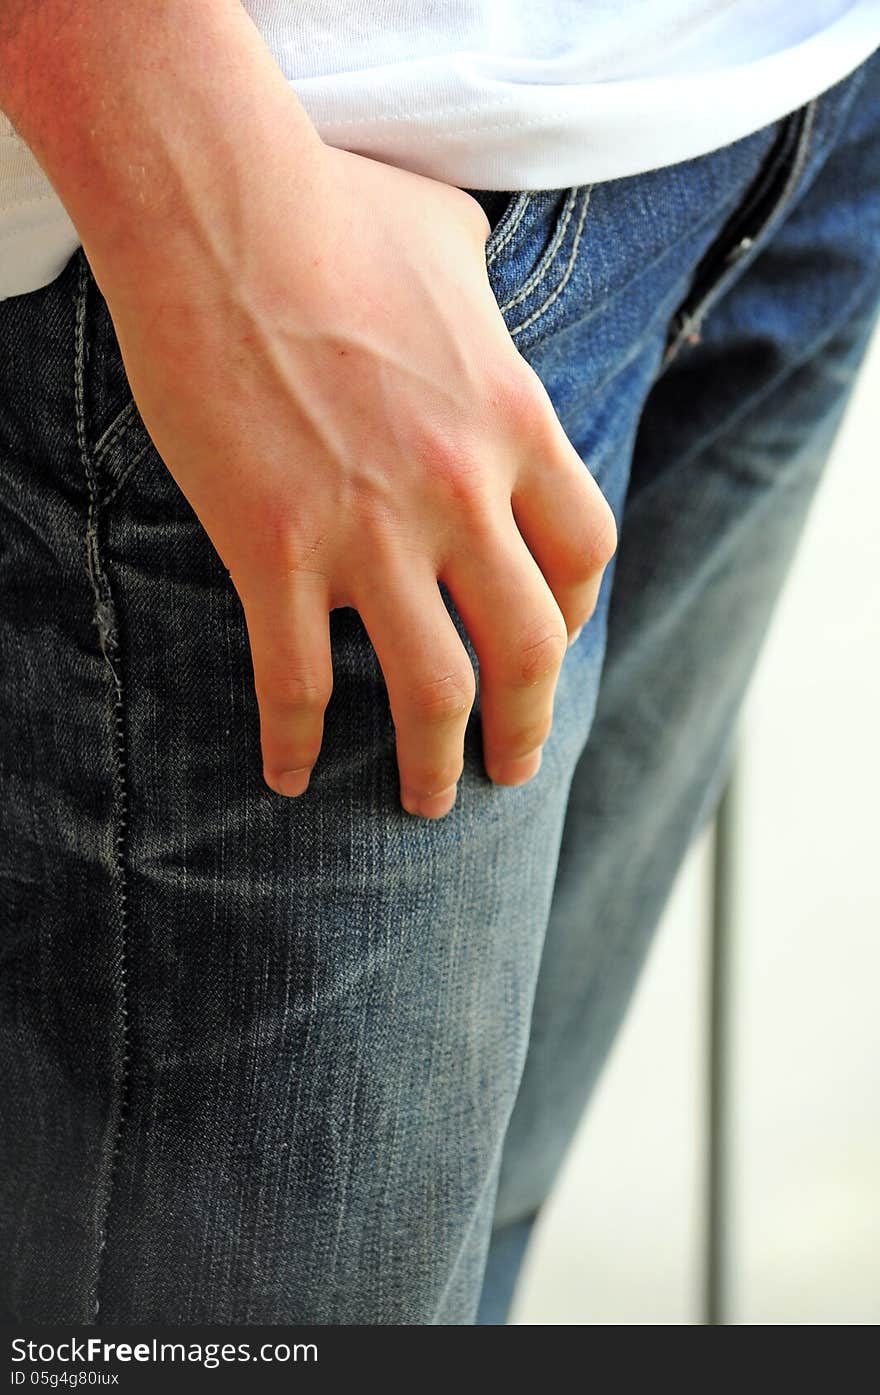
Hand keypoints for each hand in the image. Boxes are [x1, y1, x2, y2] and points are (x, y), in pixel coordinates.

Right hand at [97, 142, 616, 817]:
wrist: (219, 208)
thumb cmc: (335, 206)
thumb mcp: (451, 237)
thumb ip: (487, 287)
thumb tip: (482, 283)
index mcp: (517, 425)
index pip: (584, 559)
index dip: (574, 617)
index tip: (550, 642)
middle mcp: (461, 494)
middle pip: (528, 649)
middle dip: (527, 726)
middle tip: (512, 767)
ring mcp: (371, 532)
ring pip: (431, 689)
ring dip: (435, 763)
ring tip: (426, 802)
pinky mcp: (275, 550)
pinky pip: (295, 682)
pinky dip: (294, 743)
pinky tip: (289, 777)